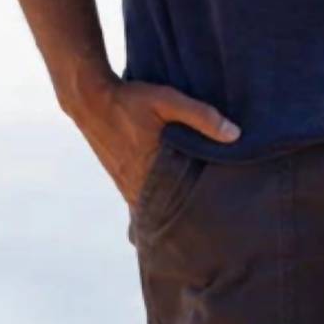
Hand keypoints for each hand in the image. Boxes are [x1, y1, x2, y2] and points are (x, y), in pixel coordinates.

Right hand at [72, 79, 239, 205]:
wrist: (89, 97)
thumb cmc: (129, 99)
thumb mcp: (168, 101)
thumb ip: (201, 116)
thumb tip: (234, 134)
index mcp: (150, 169)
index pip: (178, 203)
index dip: (197, 212)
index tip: (216, 218)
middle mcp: (135, 183)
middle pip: (165, 210)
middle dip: (185, 216)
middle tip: (208, 226)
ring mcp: (124, 182)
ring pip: (151, 206)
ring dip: (168, 209)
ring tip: (191, 216)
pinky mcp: (118, 177)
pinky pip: (139, 197)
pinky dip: (154, 201)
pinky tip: (167, 200)